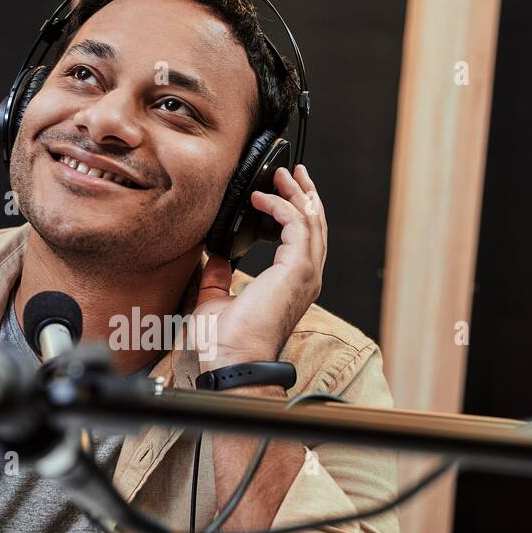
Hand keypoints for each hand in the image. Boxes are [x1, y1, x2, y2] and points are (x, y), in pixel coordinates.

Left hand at [194, 164, 325, 368]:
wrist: (233, 359)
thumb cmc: (228, 342)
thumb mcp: (216, 300)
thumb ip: (218, 277)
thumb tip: (216, 258)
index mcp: (293, 285)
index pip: (304, 241)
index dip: (295, 212)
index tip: (279, 192)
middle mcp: (307, 278)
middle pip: (315, 225)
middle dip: (304, 195)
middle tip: (291, 173)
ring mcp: (306, 274)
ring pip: (312, 221)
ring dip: (297, 194)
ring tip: (282, 174)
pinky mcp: (298, 269)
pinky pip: (297, 225)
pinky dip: (281, 206)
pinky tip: (261, 199)